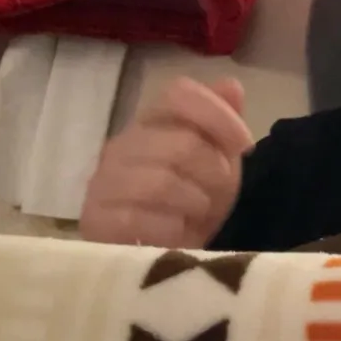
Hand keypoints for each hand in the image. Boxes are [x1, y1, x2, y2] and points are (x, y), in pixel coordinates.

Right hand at [80, 78, 253, 247]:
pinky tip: (176, 235)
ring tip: (196, 214)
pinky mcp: (94, 220)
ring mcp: (103, 182)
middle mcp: (122, 145)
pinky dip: (170, 230)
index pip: (180, 94)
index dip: (219, 116)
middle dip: (214, 173)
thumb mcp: (219, 160)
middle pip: (181, 143)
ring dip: (194, 203)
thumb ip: (222, 121)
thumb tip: (230, 85)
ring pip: (162, 182)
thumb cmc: (194, 202)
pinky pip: (138, 219)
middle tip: (217, 194)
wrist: (165, 256)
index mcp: (152, 122)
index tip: (246, 147)